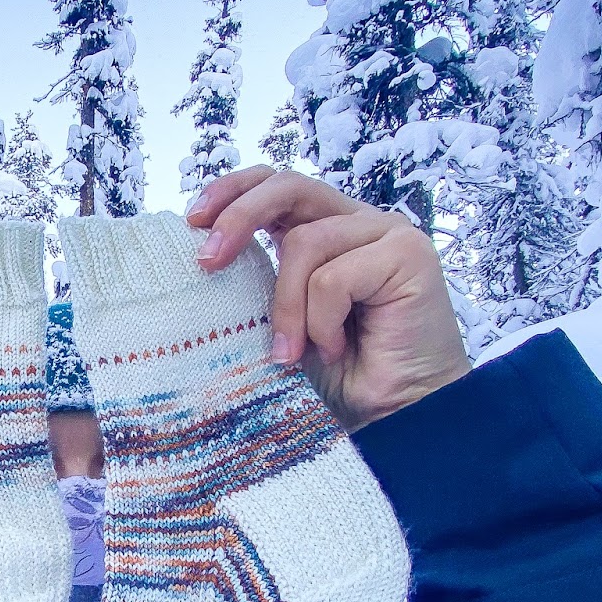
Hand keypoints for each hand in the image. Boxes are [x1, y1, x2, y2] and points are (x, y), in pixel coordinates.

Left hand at [186, 166, 470, 431]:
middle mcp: (356, 222)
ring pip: (305, 243)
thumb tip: (205, 256)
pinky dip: (322, 322)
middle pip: (289, 186)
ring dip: (287, 307)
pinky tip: (337, 349)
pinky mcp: (408, 254)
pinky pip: (332, 278)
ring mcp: (386, 234)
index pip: (276, 184)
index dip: (233, 191)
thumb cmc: (339, 374)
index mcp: (326, 229)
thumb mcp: (284, 319)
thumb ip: (262, 279)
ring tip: (292, 352)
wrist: (396, 416)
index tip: (193, 222)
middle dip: (240, 217)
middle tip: (208, 261)